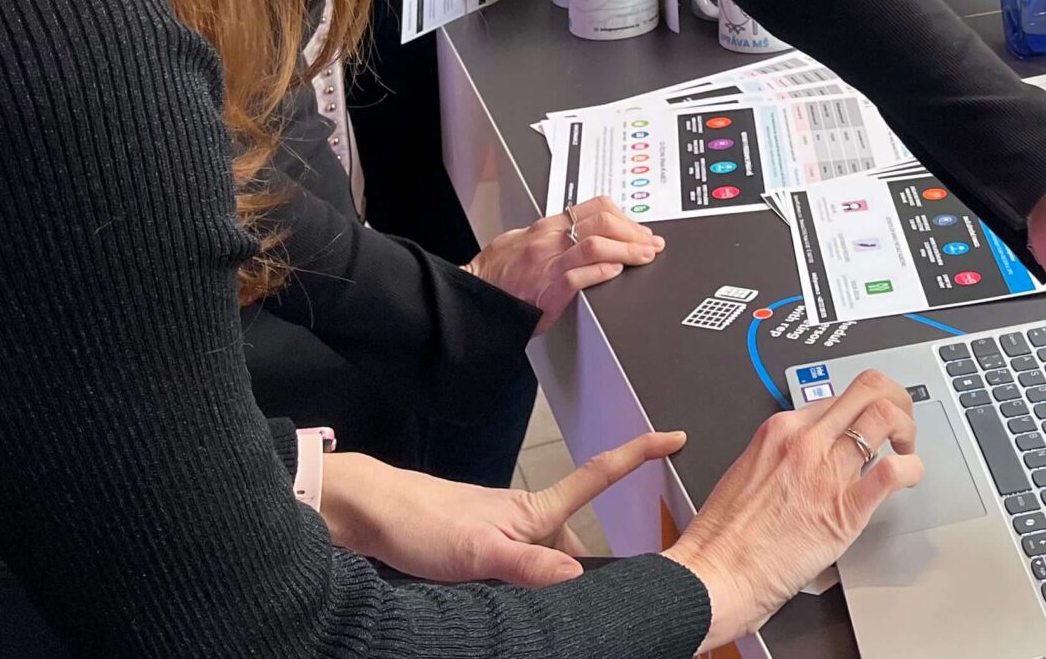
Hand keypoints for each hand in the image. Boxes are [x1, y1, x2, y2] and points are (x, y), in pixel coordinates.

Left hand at [321, 430, 683, 585]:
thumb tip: (576, 575)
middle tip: (589, 598)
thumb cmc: (422, 522)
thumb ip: (528, 565)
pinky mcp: (482, 549)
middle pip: (577, 541)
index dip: (639, 454)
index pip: (599, 476)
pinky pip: (520, 571)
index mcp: (536, 510)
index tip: (675, 437)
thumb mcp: (479, 552)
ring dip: (546, 586)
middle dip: (585, 570)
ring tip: (526, 609)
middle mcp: (527, 517)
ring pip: (546, 562)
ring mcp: (504, 533)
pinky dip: (522, 590)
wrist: (371, 516)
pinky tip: (505, 606)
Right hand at [467, 194, 662, 331]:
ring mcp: (547, 264)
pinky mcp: (544, 291)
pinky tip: (615, 272)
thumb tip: (585, 232)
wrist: (475, 297)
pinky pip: (577, 276)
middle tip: (651, 243)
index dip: (624, 216)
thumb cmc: (498, 273)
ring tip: (644, 256)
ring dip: (627, 249)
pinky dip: (600, 272)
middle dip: (633, 231)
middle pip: (601, 222)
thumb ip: (555, 235)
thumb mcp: (525, 241)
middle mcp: (548, 240)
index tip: (641, 228)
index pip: (595, 207)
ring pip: (594, 245)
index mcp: (547, 226)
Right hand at [667, 371, 920, 648]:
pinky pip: (892, 472)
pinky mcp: (842, 510)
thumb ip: (783, 459)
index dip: (862, 408)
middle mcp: (805, 441)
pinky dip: (912, 469)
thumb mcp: (750, 473)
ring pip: (885, 417)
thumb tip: (811, 462)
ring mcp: (824, 471)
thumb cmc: (722, 539)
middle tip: (900, 426)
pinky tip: (909, 479)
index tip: (869, 424)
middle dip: (896, 400)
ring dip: (907, 430)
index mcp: (779, 431)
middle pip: (868, 388)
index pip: (838, 395)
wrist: (711, 577)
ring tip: (906, 450)